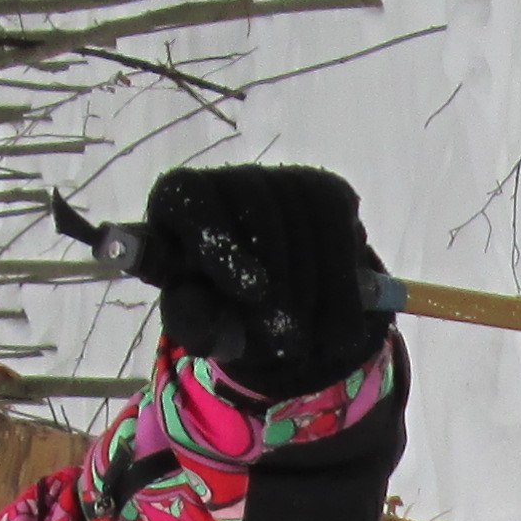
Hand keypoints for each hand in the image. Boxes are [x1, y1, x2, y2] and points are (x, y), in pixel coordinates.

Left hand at [58, 165, 399, 399]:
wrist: (281, 318)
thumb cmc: (226, 319)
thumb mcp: (203, 325)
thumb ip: (194, 314)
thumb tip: (187, 303)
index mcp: (176, 204)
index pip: (188, 198)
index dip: (217, 240)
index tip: (243, 291)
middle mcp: (224, 179)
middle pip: (255, 210)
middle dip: (275, 282)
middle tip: (284, 339)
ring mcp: (277, 180)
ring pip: (303, 221)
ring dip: (313, 288)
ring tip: (313, 340)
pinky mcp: (324, 191)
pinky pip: (340, 225)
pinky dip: (344, 277)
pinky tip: (340, 316)